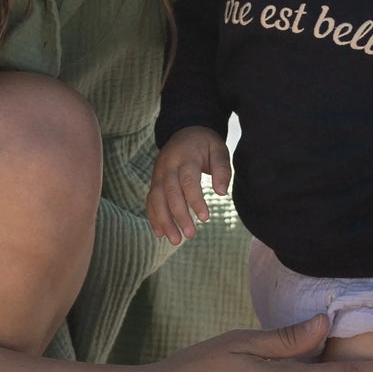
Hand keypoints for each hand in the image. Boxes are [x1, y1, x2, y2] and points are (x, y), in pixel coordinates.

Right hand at [147, 125, 231, 245]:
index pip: (188, 181)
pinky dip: (153, 217)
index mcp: (185, 157)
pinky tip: (160, 233)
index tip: (205, 218)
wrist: (184, 130)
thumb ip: (222, 169)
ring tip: (175, 240)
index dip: (195, 200)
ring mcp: (158, 174)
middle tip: (190, 235)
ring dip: (164, 221)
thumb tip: (222, 192)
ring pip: (156, 199)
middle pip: (170, 193)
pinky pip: (150, 200)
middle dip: (179, 216)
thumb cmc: (205, 144)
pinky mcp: (154, 181)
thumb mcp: (219, 149)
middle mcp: (168, 166)